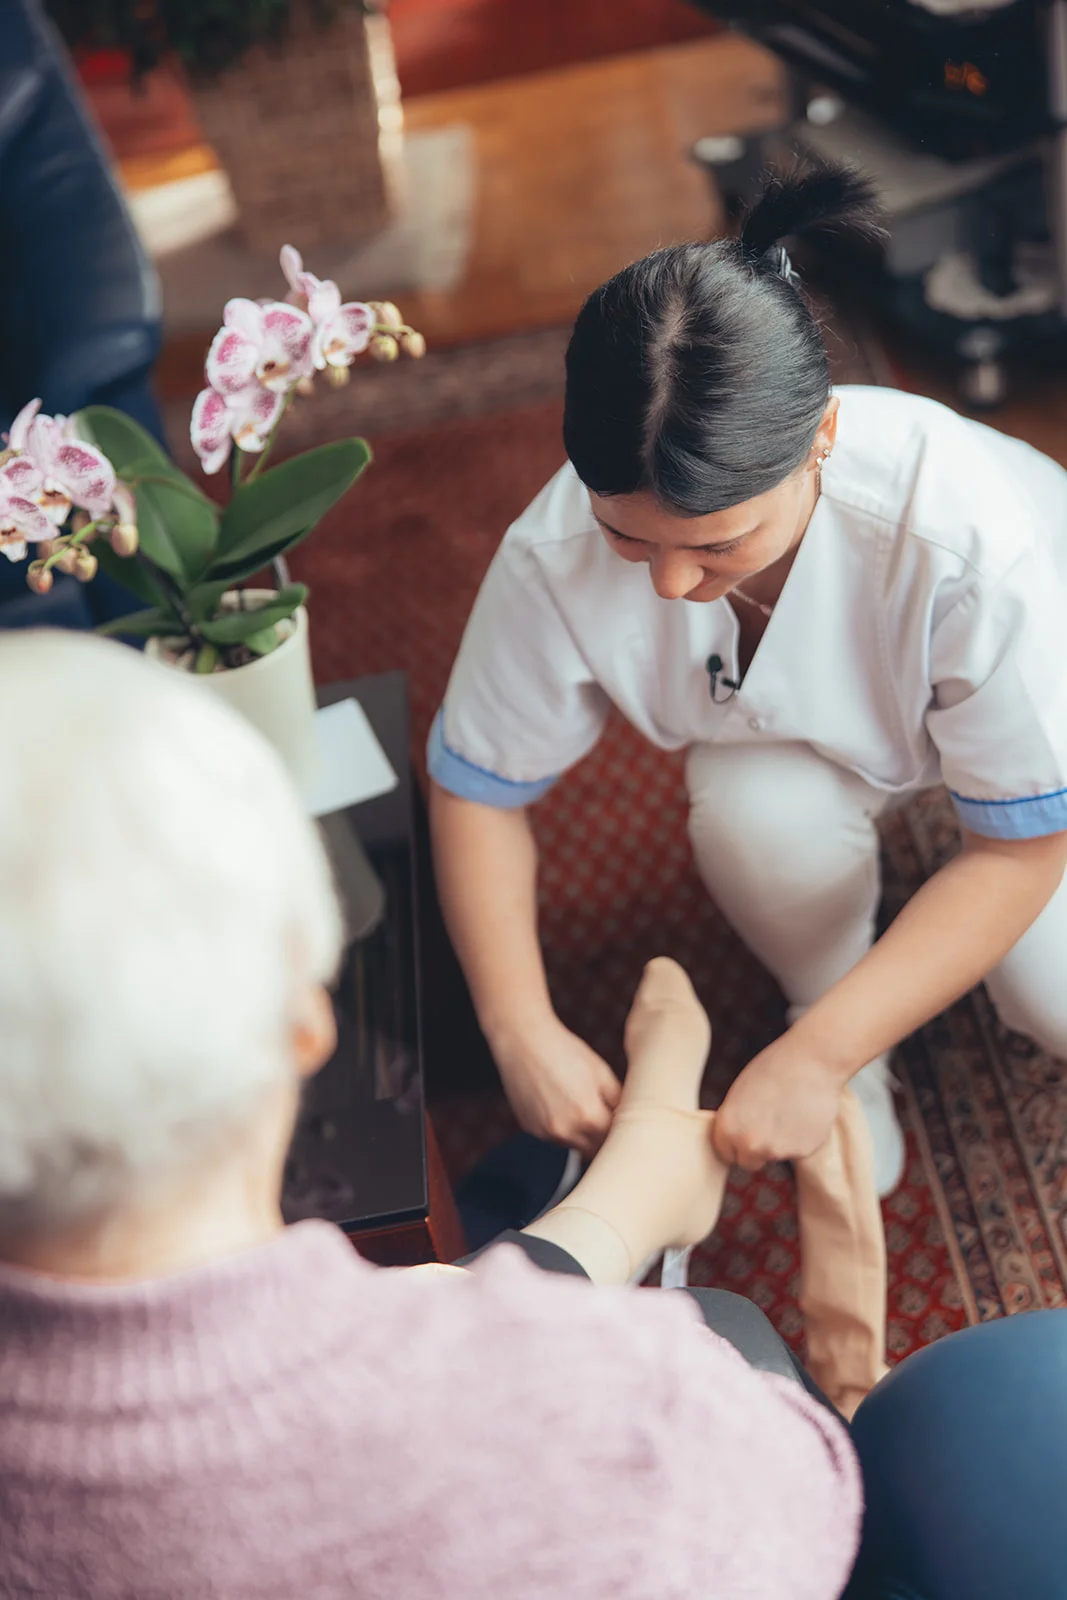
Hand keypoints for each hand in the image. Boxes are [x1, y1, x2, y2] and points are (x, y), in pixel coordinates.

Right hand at [490, 1013, 621, 1157]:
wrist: (524, 1041)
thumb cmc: (565, 1051)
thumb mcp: (602, 1073)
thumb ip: (618, 1102)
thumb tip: (627, 1119)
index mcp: (590, 1117)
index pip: (614, 1140)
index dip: (619, 1130)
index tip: (620, 1120)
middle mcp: (566, 1132)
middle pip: (594, 1149)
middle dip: (601, 1136)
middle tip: (601, 1112)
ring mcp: (545, 1133)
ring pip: (573, 1144)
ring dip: (580, 1133)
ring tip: (576, 1101)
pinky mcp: (530, 1129)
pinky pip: (553, 1137)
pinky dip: (560, 1126)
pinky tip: (558, 1101)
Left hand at [713, 1034, 841, 1171]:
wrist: (811, 1061)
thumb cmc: (774, 1069)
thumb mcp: (740, 1093)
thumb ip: (736, 1121)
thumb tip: (737, 1139)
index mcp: (727, 1127)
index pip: (725, 1153)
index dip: (736, 1144)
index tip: (747, 1133)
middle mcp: (748, 1143)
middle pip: (748, 1163)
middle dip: (757, 1151)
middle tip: (770, 1125)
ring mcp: (775, 1150)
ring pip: (774, 1156)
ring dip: (780, 1142)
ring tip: (789, 1111)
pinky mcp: (801, 1151)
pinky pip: (797, 1151)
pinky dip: (800, 1139)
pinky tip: (804, 1115)